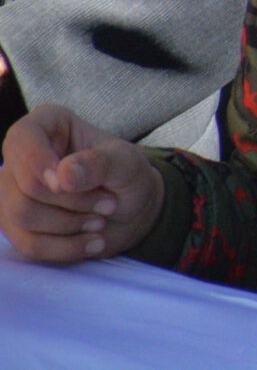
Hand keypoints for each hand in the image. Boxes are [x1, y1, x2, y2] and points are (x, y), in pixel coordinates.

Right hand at [0, 104, 164, 262]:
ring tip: (101, 220)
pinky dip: (64, 248)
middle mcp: (20, 156)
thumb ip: (100, 163)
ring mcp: (12, 192)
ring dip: (69, 225)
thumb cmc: (126, 176)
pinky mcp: (14, 225)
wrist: (129, 211)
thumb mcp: (127, 163)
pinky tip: (93, 242)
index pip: (23, 140)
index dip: (39, 165)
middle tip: (109, 204)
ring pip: (21, 217)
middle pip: (24, 188)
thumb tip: (62, 175)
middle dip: (72, 203)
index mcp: (46, 124)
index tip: (65, 184)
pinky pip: (27, 244)